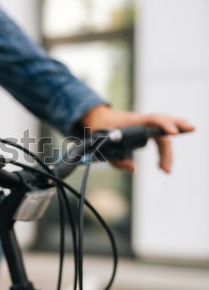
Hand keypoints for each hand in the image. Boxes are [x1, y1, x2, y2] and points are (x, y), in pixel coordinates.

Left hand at [80, 105, 194, 172]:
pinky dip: (164, 151)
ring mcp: (145, 125)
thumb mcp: (102, 143)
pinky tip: (164, 164)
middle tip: (190, 133)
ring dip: (168, 151)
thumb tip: (133, 169)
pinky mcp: (146, 131)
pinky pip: (159, 138)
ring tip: (166, 169)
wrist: (99, 119)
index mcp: (132, 121)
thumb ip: (116, 157)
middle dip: (178, 128)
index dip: (164, 124)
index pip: (152, 120)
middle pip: (164, 123)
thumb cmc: (100, 129)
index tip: (173, 133)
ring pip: (164, 132)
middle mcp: (142, 121)